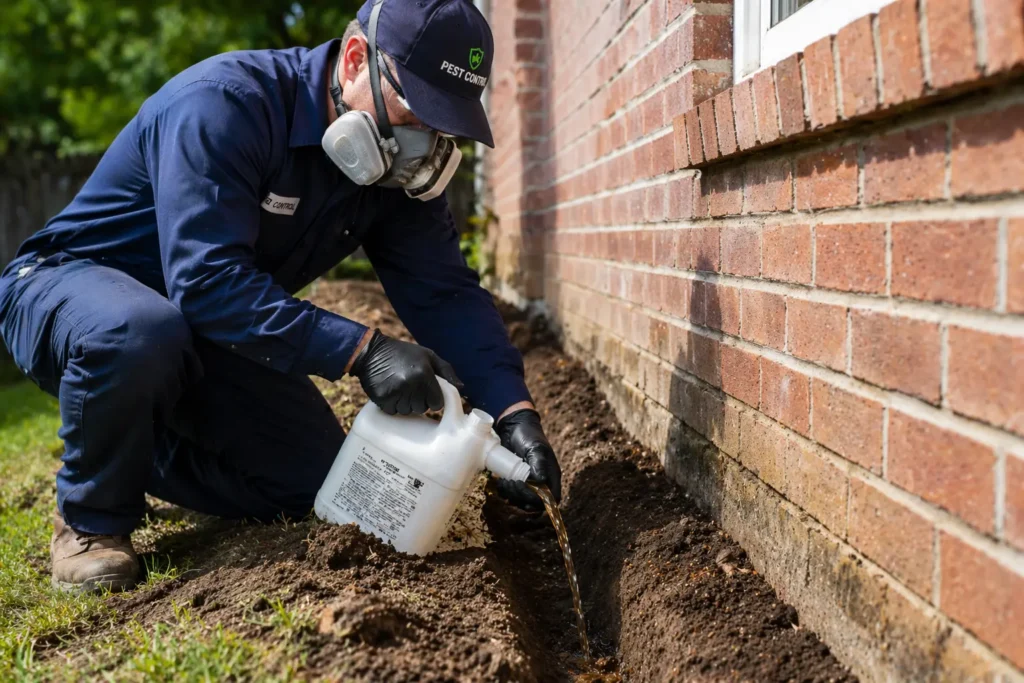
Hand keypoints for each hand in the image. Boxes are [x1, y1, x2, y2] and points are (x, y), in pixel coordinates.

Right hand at [349, 329, 463, 414]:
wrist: (371, 352)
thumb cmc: (404, 353)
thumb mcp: (428, 355)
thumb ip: (446, 370)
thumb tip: (462, 387)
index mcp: (425, 374)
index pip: (437, 403)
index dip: (433, 398)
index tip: (426, 390)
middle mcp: (411, 385)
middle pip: (423, 409)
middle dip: (419, 401)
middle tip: (410, 386)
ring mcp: (396, 393)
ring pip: (408, 412)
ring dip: (406, 404)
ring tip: (400, 388)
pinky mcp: (382, 399)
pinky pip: (394, 412)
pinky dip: (393, 405)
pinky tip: (391, 392)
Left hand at [493, 409, 562, 510]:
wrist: (514, 426)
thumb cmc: (528, 435)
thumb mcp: (535, 448)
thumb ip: (539, 465)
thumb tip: (541, 482)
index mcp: (551, 476)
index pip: (550, 498)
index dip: (537, 500)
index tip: (522, 487)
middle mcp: (542, 483)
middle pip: (535, 504)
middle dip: (521, 498)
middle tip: (510, 483)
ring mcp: (528, 483)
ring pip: (523, 502)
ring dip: (511, 496)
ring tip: (503, 482)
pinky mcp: (516, 482)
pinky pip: (512, 496)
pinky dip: (505, 493)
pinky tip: (500, 482)